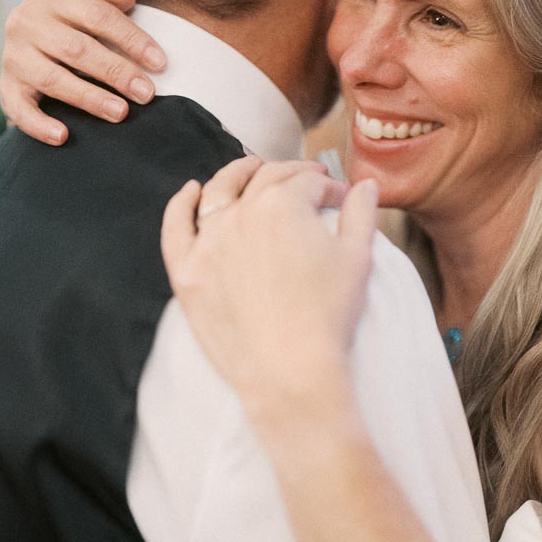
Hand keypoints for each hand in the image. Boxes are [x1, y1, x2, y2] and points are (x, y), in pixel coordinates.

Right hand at [0, 0, 167, 144]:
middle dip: (116, 72)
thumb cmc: (69, 17)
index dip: (131, 39)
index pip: (97, 15)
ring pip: (54, 79)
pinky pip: (19, 109)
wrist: (25, 34)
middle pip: (77, 49)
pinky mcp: (7, 87)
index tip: (160, 63)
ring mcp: (14, 56)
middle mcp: (26, 21)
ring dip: (89, 98)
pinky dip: (39, 125)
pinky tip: (63, 136)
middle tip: (146, 93)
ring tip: (120, 113)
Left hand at [161, 157, 379, 419]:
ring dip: (238, 173)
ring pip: (219, 191)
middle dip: (292, 174)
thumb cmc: (327, 317)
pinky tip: (191, 192)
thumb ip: (361, 214)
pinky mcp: (186, 271)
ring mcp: (209, 241)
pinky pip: (176, 228)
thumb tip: (365, 185)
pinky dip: (181, 204)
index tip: (341, 198)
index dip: (330, 188)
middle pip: (267, 180)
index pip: (309, 183)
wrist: (289, 372)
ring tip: (251, 169)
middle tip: (308, 181)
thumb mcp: (356, 259)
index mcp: (284, 204)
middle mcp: (242, 212)